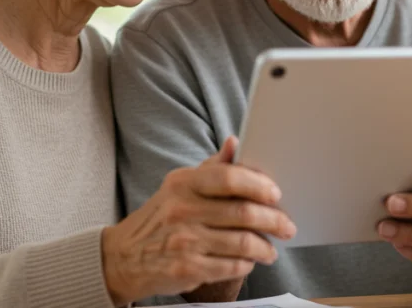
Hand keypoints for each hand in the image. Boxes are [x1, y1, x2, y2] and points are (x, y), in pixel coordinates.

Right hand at [100, 137, 295, 304]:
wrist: (123, 257)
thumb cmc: (161, 218)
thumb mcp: (178, 187)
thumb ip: (210, 168)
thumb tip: (235, 142)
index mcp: (183, 183)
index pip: (230, 178)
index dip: (260, 185)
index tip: (277, 194)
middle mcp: (182, 210)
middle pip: (243, 212)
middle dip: (274, 220)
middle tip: (287, 226)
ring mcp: (185, 241)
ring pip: (243, 243)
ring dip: (265, 247)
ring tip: (271, 249)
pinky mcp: (187, 269)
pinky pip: (231, 266)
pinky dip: (247, 264)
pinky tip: (250, 260)